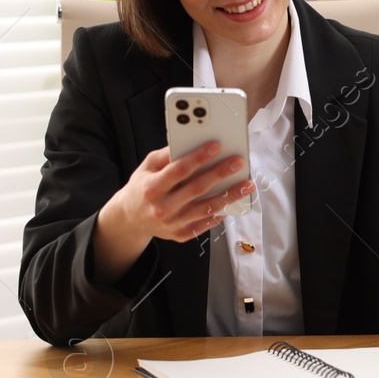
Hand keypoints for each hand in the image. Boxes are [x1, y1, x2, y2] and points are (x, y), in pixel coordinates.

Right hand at [92, 144, 253, 284]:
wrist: (131, 219)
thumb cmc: (142, 188)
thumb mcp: (147, 167)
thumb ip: (167, 155)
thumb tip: (191, 142)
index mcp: (151, 188)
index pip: (179, 171)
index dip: (198, 158)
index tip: (216, 146)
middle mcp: (162, 208)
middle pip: (197, 189)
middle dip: (220, 173)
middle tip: (238, 162)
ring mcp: (172, 224)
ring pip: (206, 209)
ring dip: (230, 196)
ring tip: (247, 184)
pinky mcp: (181, 235)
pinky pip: (206, 224)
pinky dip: (221, 213)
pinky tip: (233, 201)